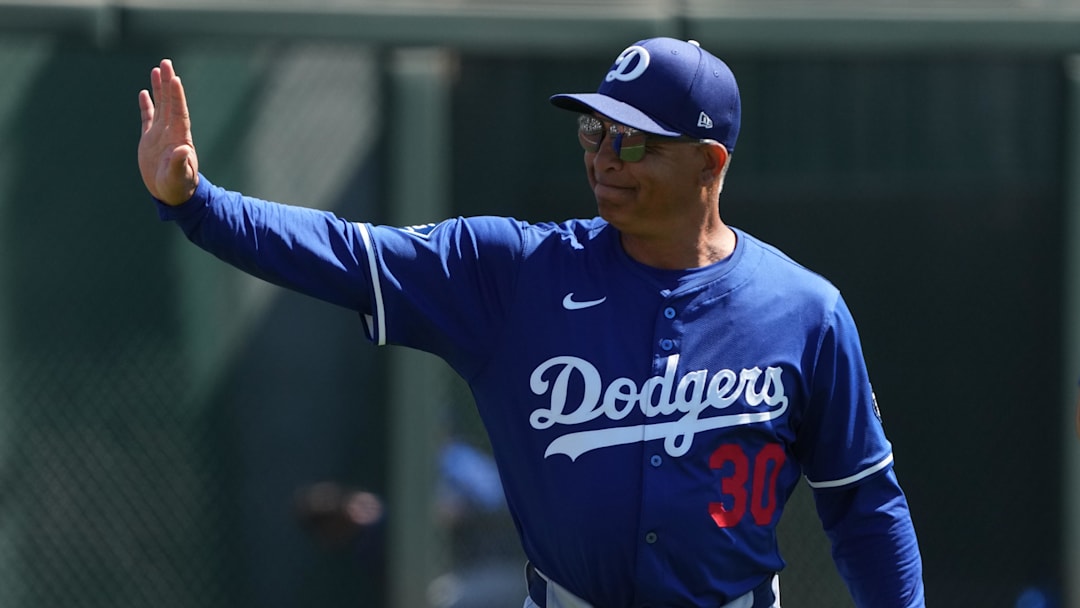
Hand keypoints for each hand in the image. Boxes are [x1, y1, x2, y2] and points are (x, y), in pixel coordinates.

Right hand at [138, 59, 198, 205]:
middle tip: (166, 63)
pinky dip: (147, 105)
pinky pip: (148, 117)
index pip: (179, 112)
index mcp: (180, 138)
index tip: (175, 78)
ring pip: (160, 106)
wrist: (172, 195)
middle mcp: (172, 132)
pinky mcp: (150, 140)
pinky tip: (145, 92)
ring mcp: (161, 134)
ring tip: (157, 69)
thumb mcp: (178, 177)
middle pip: (170, 102)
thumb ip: (179, 163)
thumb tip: (183, 149)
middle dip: (168, 83)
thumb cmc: (179, 188)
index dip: (177, 95)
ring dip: (159, 88)